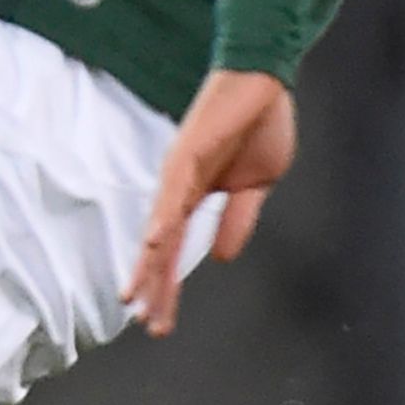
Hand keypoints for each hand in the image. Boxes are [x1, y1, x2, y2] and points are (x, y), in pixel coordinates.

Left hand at [125, 68, 296, 339]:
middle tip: (146, 325)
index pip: (177, 253)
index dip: (168, 288)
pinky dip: (164, 218)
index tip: (160, 322)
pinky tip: (156, 244)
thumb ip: (236, 220)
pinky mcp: (186, 152)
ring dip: (149, 264)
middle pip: (160, 250)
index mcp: (196, 198)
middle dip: (154, 289)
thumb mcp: (255, 187)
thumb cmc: (260, 125)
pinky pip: (173, 192)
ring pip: (159, 227)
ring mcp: (179, 172)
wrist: (267, 80)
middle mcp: (178, 190)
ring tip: (138, 297)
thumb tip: (220, 256)